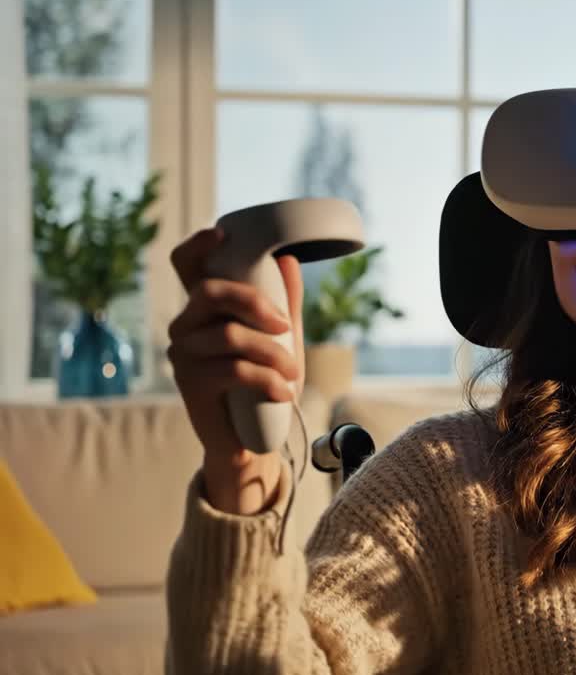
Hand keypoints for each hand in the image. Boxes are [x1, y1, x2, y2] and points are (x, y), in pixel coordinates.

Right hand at [167, 227, 306, 513]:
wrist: (248, 440)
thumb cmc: (261, 384)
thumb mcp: (280, 340)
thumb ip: (283, 302)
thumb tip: (288, 259)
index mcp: (203, 308)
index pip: (185, 267)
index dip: (197, 246)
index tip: (221, 234)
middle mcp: (184, 326)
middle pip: (210, 293)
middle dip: (254, 303)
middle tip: (286, 328)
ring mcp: (183, 355)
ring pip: (229, 336)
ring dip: (273, 355)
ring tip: (294, 375)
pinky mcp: (191, 385)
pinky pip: (233, 371)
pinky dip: (268, 381)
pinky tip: (284, 393)